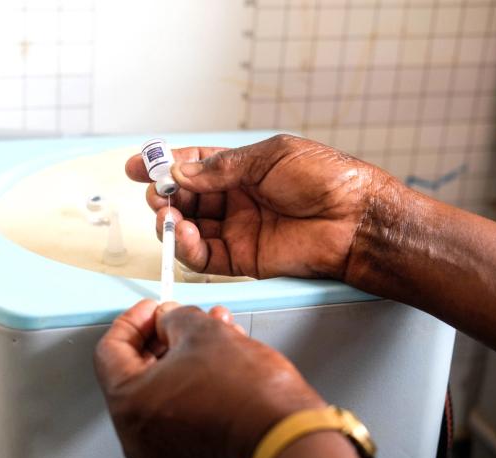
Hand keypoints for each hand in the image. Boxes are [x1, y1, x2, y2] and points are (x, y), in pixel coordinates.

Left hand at [94, 300, 324, 457]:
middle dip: (164, 336)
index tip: (151, 309)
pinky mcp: (190, 456)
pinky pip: (179, 411)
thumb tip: (170, 319)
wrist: (287, 438)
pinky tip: (221, 361)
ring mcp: (163, 450)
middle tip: (181, 319)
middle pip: (137, 371)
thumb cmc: (247, 396)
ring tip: (213, 333)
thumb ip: (174, 318)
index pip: (110, 350)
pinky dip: (193, 383)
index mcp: (130, 404)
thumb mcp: (203, 330)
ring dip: (184, 356)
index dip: (133, 320)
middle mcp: (139, 434)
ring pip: (163, 390)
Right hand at [125, 134, 393, 278]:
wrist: (356, 219)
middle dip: (165, 195)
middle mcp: (237, 200)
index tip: (139, 164)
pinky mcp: (244, 260)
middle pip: (187, 199)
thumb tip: (180, 172)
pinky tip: (184, 235)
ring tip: (167, 215)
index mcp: (243, 170)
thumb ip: (221, 168)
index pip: (195, 167)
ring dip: (172, 222)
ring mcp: (239, 230)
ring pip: (191, 228)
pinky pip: (206, 257)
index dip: (165, 165)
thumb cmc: (325, 179)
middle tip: (155, 193)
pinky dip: (189, 248)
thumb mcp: (269, 158)